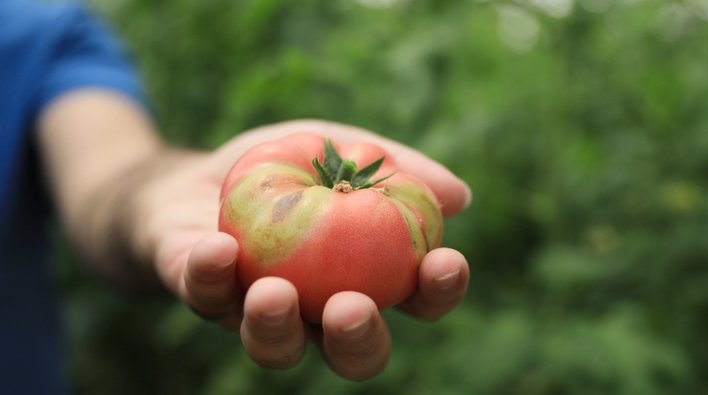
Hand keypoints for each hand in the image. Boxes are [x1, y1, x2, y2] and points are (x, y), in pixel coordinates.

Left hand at [136, 120, 471, 379]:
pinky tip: (217, 250)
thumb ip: (393, 166)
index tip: (444, 261)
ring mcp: (257, 313)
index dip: (437, 292)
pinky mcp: (203, 295)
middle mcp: (317, 312)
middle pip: (350, 353)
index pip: (415, 301)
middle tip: (351, 308)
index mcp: (363, 279)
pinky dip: (210, 277)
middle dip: (357, 340)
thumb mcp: (338, 146)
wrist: (198, 176)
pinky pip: (205, 297)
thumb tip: (459, 196)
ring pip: (275, 348)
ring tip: (274, 293)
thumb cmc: (283, 166)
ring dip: (277, 326)